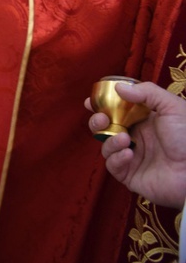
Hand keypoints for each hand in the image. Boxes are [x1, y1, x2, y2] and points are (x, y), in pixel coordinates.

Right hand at [86, 81, 185, 207]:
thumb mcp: (172, 107)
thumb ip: (147, 93)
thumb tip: (118, 87)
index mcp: (144, 121)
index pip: (117, 111)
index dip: (102, 106)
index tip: (90, 102)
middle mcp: (136, 138)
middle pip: (105, 128)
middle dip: (97, 122)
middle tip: (101, 119)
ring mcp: (132, 157)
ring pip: (106, 146)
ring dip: (109, 141)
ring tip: (125, 139)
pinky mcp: (130, 175)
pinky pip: (112, 165)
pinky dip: (116, 158)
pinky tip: (129, 154)